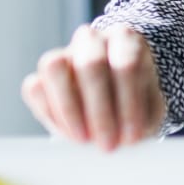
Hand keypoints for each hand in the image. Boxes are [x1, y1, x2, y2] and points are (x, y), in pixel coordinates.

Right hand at [20, 23, 166, 151]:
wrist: (112, 105)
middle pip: (91, 64)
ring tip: (85, 140)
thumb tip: (128, 138)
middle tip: (108, 144)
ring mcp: (62, 54)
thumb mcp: (149, 110)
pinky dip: (50, 114)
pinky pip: (34, 88)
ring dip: (69, 109)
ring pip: (54, 67)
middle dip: (100, 110)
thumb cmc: (135, 103)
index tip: (132, 137)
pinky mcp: (39, 75)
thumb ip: (143, 119)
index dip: (129, 104)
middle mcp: (92, 40)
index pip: (127, 65)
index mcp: (125, 40)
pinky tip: (70, 133)